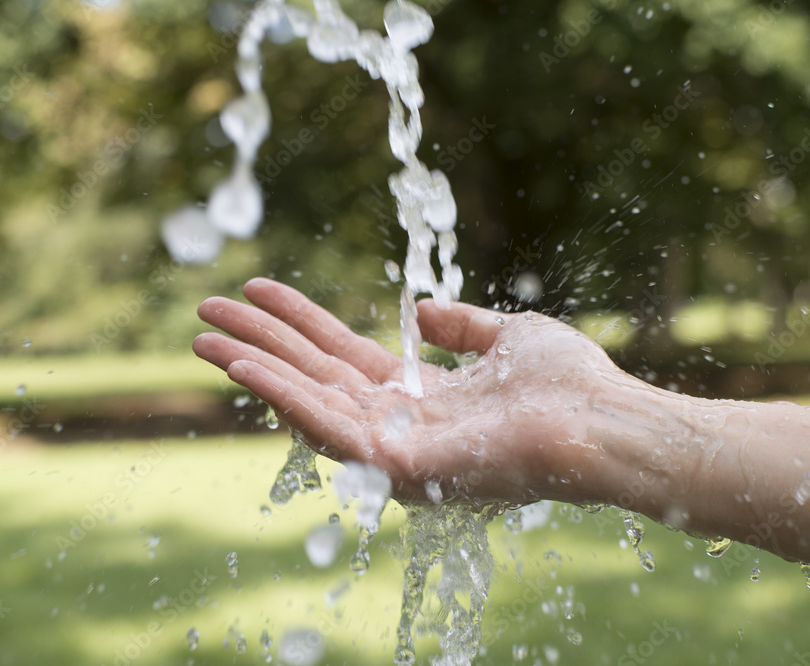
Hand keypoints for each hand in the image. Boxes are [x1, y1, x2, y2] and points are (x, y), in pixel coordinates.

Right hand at [193, 278, 625, 505]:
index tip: (256, 288)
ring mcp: (394, 449)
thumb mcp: (508, 336)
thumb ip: (462, 325)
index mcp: (419, 395)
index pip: (342, 353)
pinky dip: (283, 397)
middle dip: (257, 341)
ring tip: (205, 338)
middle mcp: (397, 424)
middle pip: (312, 374)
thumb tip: (419, 309)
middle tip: (203, 309)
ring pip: (308, 402)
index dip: (298, 320)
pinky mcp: (399, 467)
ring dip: (255, 369)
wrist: (606, 422)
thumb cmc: (569, 383)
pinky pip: (329, 428)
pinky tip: (246, 367)